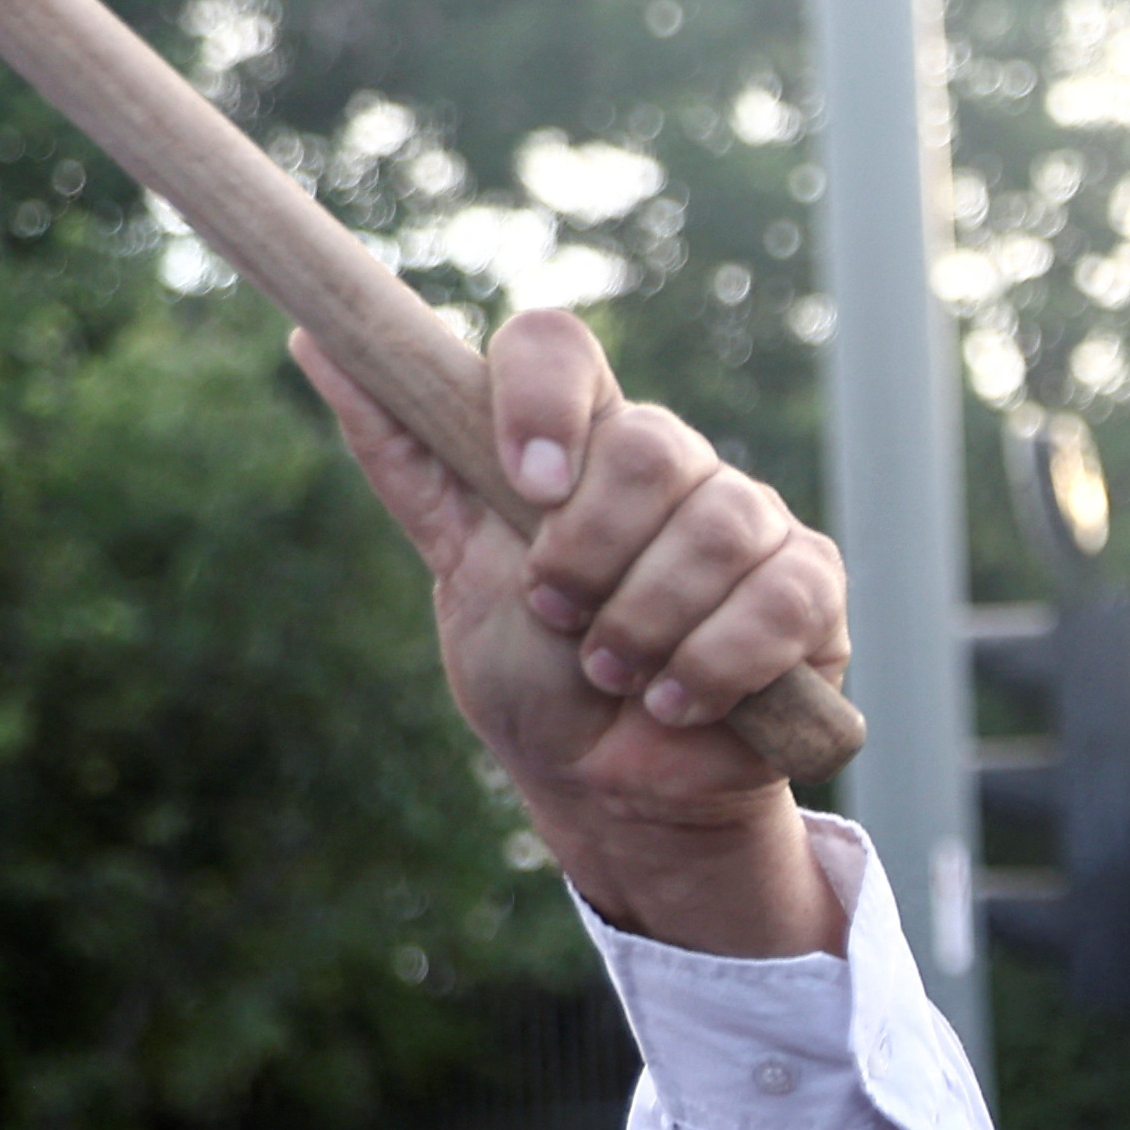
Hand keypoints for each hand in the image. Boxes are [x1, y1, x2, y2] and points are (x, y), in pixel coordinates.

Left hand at [292, 308, 846, 957]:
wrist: (610, 788)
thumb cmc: (533, 674)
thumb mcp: (458, 566)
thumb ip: (406, 458)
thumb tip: (317, 341)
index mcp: (579, 441)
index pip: (559, 347)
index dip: (541, 398)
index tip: (524, 482)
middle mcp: (672, 465)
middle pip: (649, 445)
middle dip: (589, 552)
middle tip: (561, 619)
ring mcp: (753, 522)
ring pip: (717, 528)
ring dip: (645, 622)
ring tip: (614, 675)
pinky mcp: (812, 590)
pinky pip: (779, 598)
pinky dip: (715, 661)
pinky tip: (678, 700)